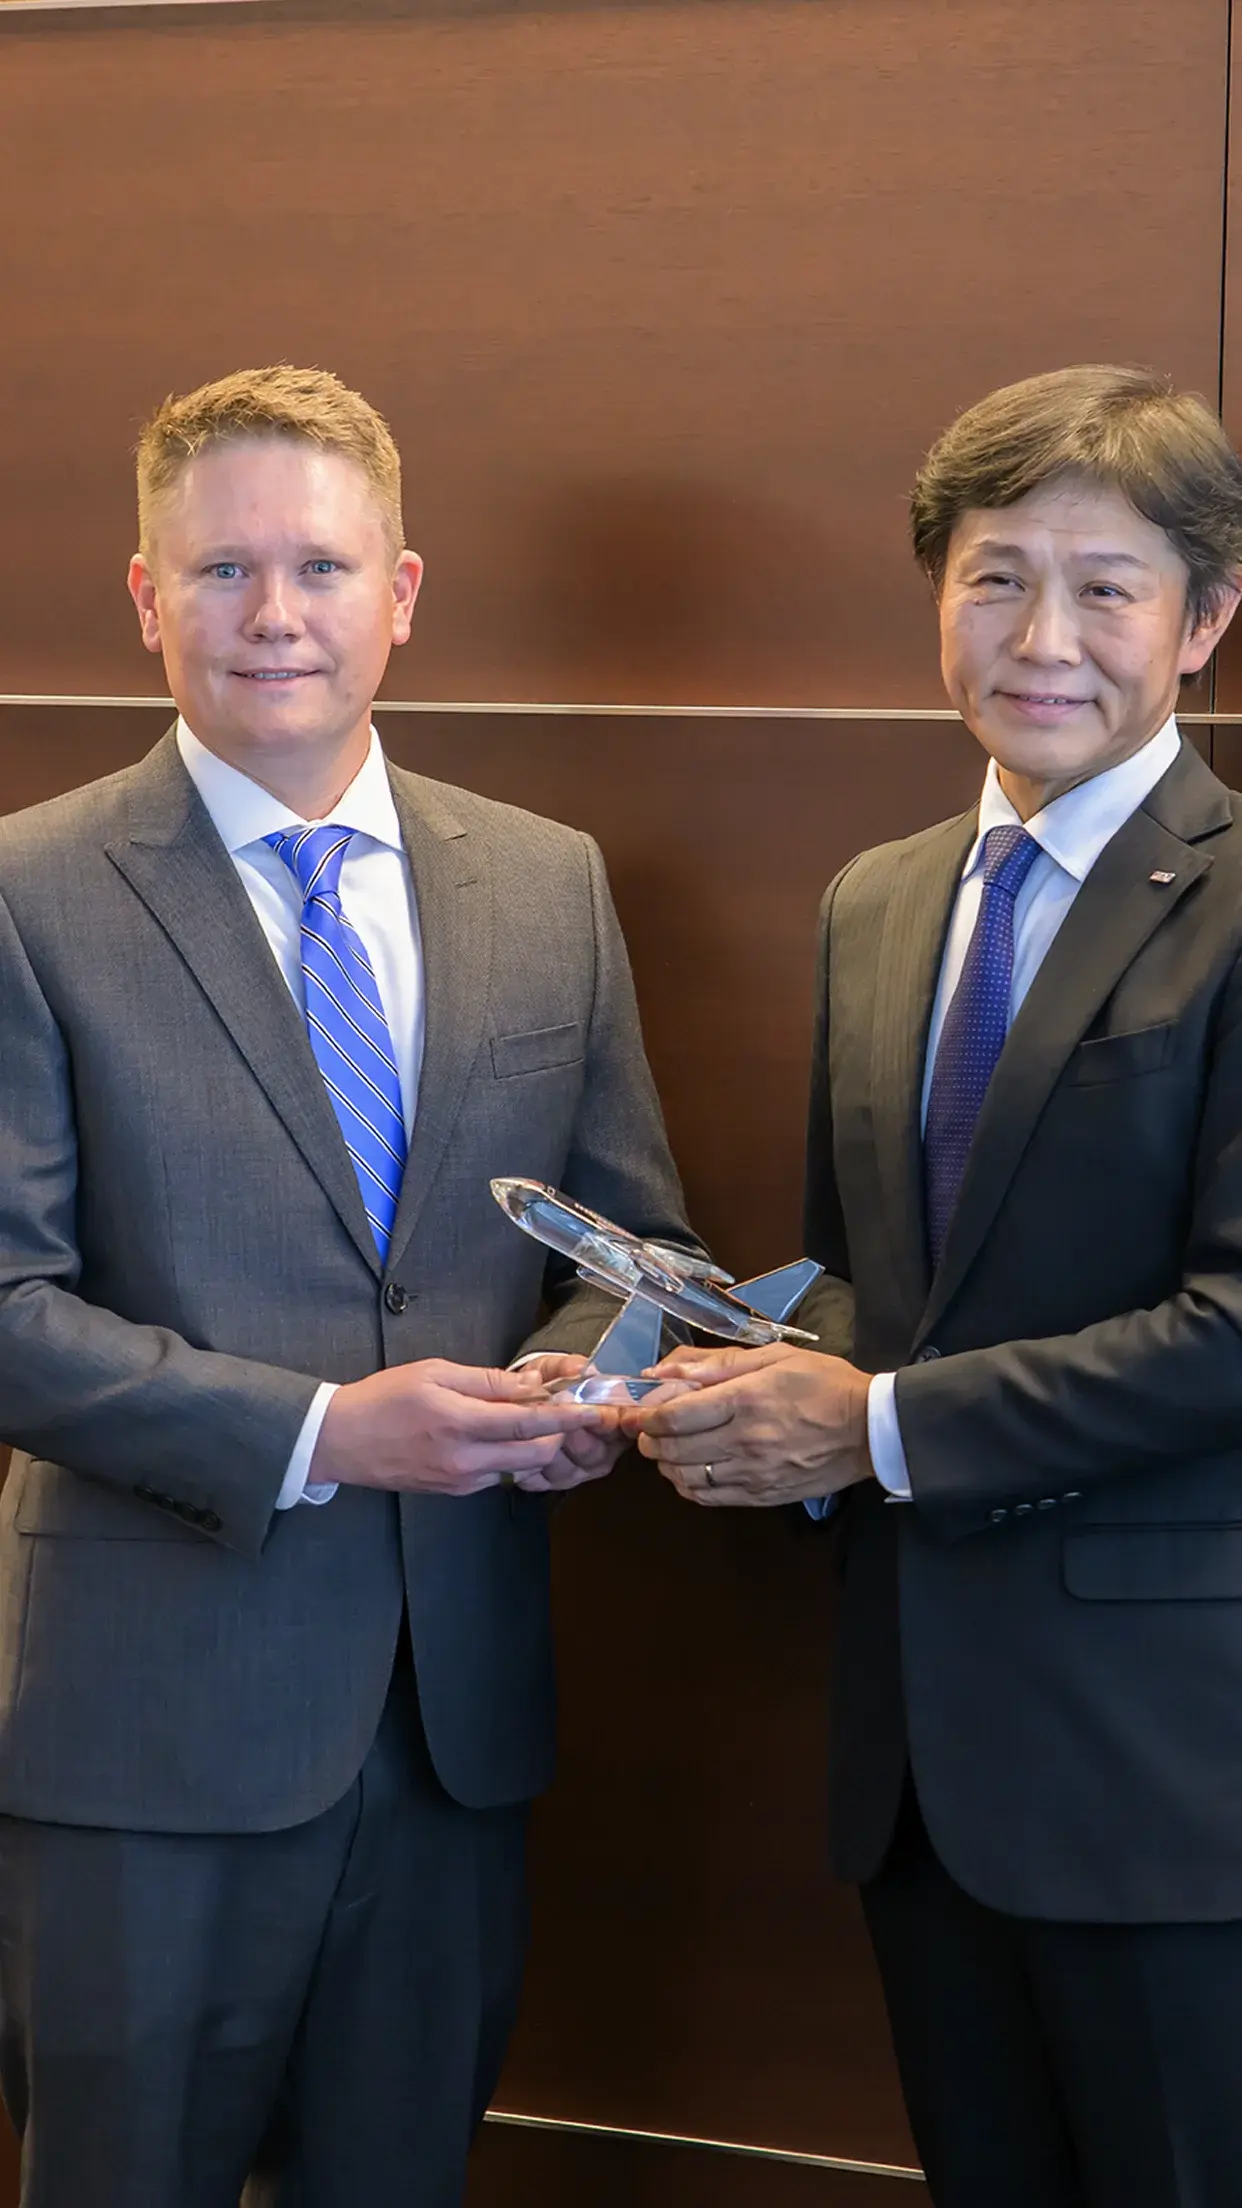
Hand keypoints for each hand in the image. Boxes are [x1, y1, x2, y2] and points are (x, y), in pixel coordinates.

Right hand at [311, 1358, 616, 1496]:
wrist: (340, 1441)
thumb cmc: (383, 1398)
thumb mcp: (433, 1372)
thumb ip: (485, 1380)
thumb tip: (529, 1383)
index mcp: (458, 1421)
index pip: (528, 1421)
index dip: (566, 1415)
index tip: (591, 1407)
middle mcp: (464, 1459)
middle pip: (535, 1453)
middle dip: (559, 1434)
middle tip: (567, 1411)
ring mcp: (460, 1481)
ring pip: (520, 1467)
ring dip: (537, 1446)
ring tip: (535, 1421)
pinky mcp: (454, 1492)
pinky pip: (497, 1475)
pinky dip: (511, 1457)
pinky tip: (501, 1437)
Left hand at [622, 1343, 873, 1506]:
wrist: (869, 1429)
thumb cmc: (823, 1383)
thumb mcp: (774, 1357)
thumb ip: (717, 1364)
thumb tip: (666, 1370)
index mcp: (746, 1400)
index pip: (675, 1416)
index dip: (645, 1416)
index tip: (635, 1412)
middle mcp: (744, 1440)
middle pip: (673, 1448)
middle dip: (649, 1439)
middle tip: (647, 1429)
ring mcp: (753, 1473)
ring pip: (686, 1476)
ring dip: (665, 1464)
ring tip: (667, 1449)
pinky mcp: (762, 1495)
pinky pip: (709, 1497)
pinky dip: (687, 1486)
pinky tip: (688, 1471)